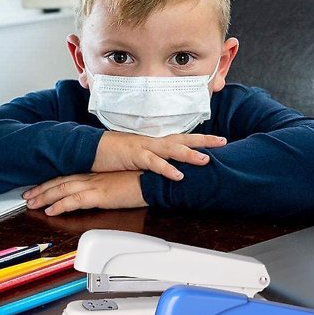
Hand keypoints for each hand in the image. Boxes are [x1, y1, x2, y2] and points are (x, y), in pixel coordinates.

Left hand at [23, 171, 147, 215]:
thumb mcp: (123, 182)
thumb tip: (103, 193)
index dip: (52, 182)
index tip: (40, 187)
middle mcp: (93, 177)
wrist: (155, 180)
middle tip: (27, 196)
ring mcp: (95, 185)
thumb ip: (110, 186)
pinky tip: (50, 211)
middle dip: (42, 189)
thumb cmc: (143, 181)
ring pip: (62, 189)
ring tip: (32, 204)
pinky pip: (74, 200)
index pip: (69, 176)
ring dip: (44, 197)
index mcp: (98, 174)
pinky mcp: (100, 195)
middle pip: (60, 181)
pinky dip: (60, 205)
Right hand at [91, 131, 226, 180]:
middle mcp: (153, 142)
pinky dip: (167, 169)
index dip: (200, 139)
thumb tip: (166, 168)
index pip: (182, 138)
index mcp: (154, 142)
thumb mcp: (137, 157)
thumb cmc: (113, 154)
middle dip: (204, 141)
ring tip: (206, 160)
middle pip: (183, 138)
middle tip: (223, 142)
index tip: (217, 140)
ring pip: (172, 149)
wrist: (91, 148)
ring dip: (189, 154)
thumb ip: (153, 161)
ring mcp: (144, 147)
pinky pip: (153, 163)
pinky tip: (179, 176)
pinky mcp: (134, 156)